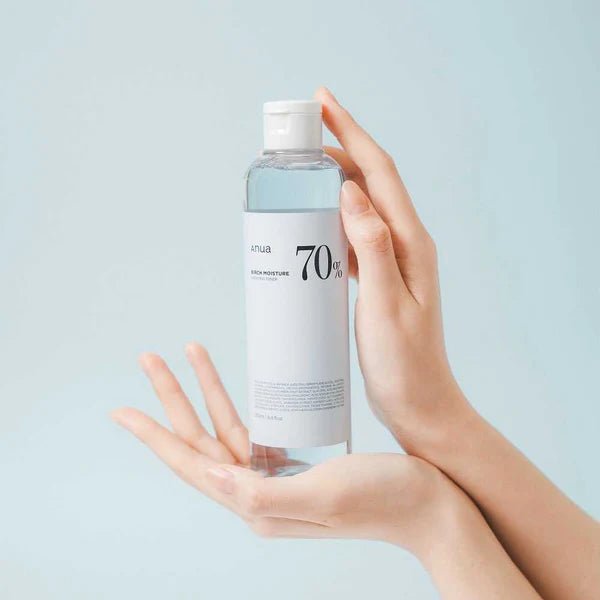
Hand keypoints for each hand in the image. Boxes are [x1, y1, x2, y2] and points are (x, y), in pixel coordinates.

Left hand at [112, 344, 455, 553]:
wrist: (431, 506)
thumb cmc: (385, 500)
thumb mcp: (325, 496)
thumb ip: (263, 494)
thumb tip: (211, 479)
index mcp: (257, 503)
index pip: (191, 464)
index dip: (155, 435)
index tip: (123, 409)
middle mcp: (259, 492)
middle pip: (201, 439)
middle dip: (173, 398)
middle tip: (150, 359)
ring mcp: (276, 477)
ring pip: (224, 428)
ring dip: (205, 391)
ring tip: (190, 351)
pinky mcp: (297, 462)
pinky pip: (253, 428)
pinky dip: (237, 401)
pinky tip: (231, 385)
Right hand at [315, 87, 469, 448]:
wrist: (419, 403)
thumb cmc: (404, 364)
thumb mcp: (386, 306)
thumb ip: (373, 248)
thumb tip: (351, 192)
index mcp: (410, 243)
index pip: (379, 173)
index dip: (351, 133)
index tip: (322, 102)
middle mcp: (403, 244)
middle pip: (368, 182)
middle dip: (336, 151)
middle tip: (296, 140)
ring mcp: (391, 261)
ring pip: (358, 208)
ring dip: (331, 185)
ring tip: (297, 176)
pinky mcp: (378, 279)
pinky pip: (352, 238)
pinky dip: (330, 222)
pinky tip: (310, 227)